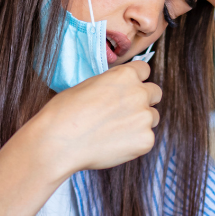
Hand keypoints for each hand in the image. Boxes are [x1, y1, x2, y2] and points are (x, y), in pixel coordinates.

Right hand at [25, 61, 161, 174]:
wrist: (60, 141)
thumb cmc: (65, 112)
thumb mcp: (88, 85)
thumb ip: (111, 85)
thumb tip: (118, 92)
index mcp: (125, 75)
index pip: (144, 70)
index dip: (136, 80)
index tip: (128, 90)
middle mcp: (140, 93)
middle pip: (155, 93)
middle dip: (144, 100)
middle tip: (125, 113)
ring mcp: (145, 118)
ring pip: (152, 118)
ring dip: (140, 122)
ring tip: (114, 131)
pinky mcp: (145, 141)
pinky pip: (146, 139)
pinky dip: (134, 143)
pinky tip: (113, 145)